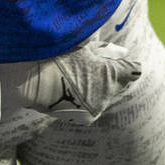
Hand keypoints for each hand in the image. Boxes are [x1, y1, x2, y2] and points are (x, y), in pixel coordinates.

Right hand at [18, 40, 142, 125]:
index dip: (124, 63)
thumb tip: (124, 52)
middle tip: (88, 64)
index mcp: (113, 74)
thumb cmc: (57, 56)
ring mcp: (98, 108)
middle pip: (119, 83)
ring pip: (106, 95)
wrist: (31, 81)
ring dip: (97, 87)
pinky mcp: (86, 117)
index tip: (112, 58)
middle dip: (110, 75)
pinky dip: (86, 98)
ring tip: (75, 77)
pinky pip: (93, 105)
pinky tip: (69, 89)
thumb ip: (105, 50)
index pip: (133, 69)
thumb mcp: (82, 47)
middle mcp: (110, 94)